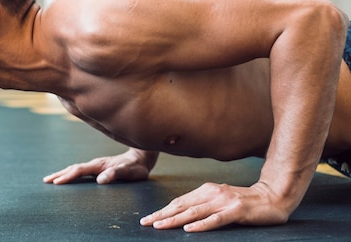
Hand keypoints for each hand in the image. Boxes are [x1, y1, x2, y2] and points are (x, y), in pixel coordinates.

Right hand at [43, 148, 157, 184]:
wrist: (142, 156)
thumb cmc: (137, 167)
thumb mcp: (129, 172)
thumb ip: (116, 174)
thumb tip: (101, 179)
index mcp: (100, 165)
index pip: (80, 170)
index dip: (68, 176)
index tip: (56, 183)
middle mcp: (96, 164)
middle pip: (73, 168)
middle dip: (59, 175)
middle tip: (45, 181)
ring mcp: (96, 165)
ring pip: (76, 168)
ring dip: (63, 173)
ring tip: (51, 179)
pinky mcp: (98, 167)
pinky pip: (81, 170)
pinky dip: (70, 173)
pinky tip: (68, 177)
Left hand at [140, 181, 290, 231]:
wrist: (273, 196)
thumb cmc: (245, 201)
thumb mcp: (220, 199)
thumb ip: (204, 204)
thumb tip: (183, 213)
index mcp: (206, 190)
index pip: (180, 202)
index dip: (163, 210)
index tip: (148, 218)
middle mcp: (212, 193)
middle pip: (182, 206)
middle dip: (162, 215)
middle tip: (146, 222)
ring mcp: (224, 202)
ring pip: (194, 213)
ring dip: (175, 220)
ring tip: (159, 226)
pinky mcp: (236, 211)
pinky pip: (216, 220)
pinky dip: (201, 225)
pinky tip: (189, 229)